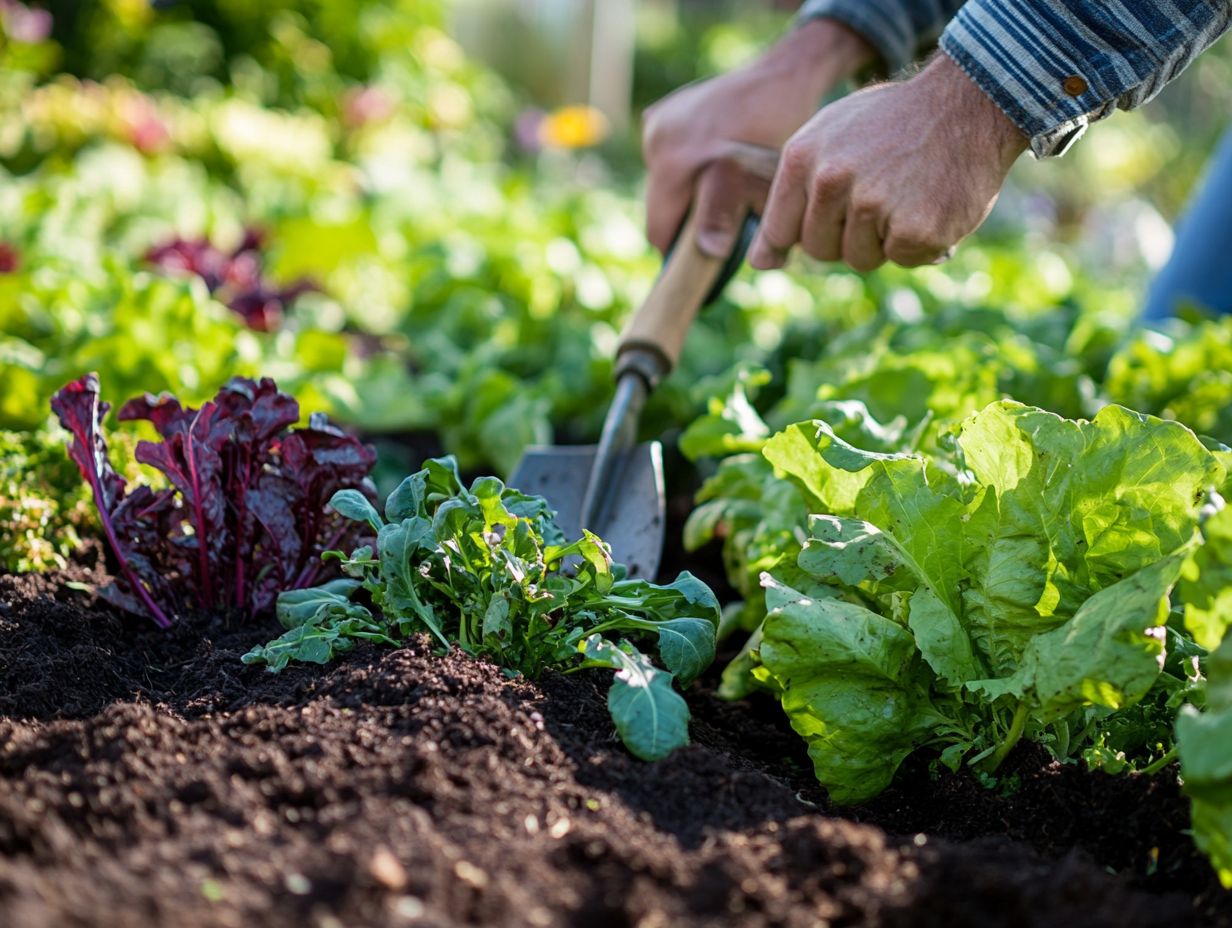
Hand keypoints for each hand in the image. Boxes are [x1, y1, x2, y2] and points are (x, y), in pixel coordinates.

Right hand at [642, 19, 873, 258]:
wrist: (784, 76)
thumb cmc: (781, 134)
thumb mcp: (764, 185)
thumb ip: (731, 219)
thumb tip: (712, 252)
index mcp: (672, 162)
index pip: (659, 230)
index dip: (682, 251)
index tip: (707, 257)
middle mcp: (656, 140)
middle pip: (660, 208)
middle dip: (687, 219)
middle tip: (725, 219)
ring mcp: (656, 123)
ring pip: (663, 185)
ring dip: (687, 193)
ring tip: (723, 185)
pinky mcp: (662, 112)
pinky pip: (668, 158)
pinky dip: (687, 167)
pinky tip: (716, 157)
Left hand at [748, 53, 1029, 271]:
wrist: (970, 102)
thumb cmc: (894, 124)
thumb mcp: (830, 139)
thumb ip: (792, 197)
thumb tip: (760, 263)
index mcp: (803, 158)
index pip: (780, 230)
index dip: (805, 233)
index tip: (831, 218)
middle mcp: (831, 181)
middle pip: (821, 250)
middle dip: (848, 237)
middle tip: (881, 197)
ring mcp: (873, 205)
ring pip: (860, 259)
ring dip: (885, 240)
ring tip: (907, 194)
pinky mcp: (914, 228)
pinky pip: (902, 260)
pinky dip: (920, 243)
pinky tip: (932, 204)